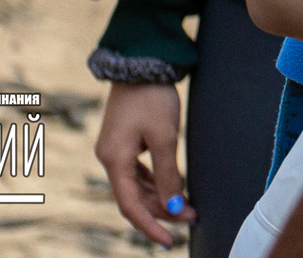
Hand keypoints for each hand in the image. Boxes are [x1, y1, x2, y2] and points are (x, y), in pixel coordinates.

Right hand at [94, 80, 192, 246]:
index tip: (170, 240)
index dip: (150, 225)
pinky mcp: (124, 141)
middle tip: (193, 217)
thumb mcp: (164, 137)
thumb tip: (175, 207)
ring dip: (162, 197)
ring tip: (190, 207)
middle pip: (135, 197)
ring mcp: (115, 150)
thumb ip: (168, 174)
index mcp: (114, 159)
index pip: (130, 205)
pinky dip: (156, 182)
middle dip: (163, 210)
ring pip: (138, 185)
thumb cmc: (151, 97)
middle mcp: (109, 158)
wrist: (141, 62)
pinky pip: (138, 172)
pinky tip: (174, 188)